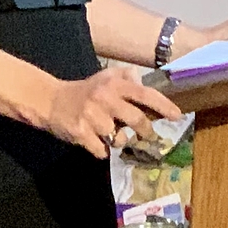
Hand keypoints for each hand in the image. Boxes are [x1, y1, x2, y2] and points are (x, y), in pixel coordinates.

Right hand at [44, 68, 181, 158]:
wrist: (51, 101)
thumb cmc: (85, 91)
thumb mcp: (106, 76)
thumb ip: (127, 76)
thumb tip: (145, 83)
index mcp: (114, 85)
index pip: (145, 94)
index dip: (163, 106)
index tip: (177, 116)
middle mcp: (105, 99)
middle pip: (137, 121)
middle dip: (146, 131)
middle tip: (148, 135)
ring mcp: (92, 118)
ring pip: (119, 139)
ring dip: (120, 141)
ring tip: (112, 134)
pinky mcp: (80, 134)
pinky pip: (102, 151)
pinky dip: (103, 150)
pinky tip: (97, 141)